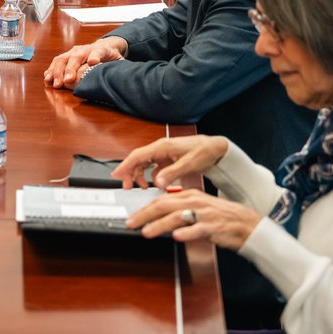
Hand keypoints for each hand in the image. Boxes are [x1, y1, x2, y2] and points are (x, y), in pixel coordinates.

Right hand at [43, 36, 126, 88]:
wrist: (104, 47)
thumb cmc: (111, 57)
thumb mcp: (119, 61)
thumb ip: (119, 64)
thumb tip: (116, 71)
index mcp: (100, 49)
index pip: (98, 52)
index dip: (95, 56)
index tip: (93, 62)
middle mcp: (84, 49)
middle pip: (75, 57)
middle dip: (70, 69)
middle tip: (67, 81)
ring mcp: (73, 52)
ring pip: (62, 59)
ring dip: (56, 71)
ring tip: (53, 82)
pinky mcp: (66, 56)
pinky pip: (56, 62)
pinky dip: (51, 70)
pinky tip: (47, 78)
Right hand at [111, 135, 228, 189]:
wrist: (216, 148)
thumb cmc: (204, 151)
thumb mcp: (188, 164)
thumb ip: (172, 173)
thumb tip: (157, 182)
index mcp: (162, 147)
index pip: (137, 155)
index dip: (125, 165)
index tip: (116, 175)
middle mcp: (160, 149)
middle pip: (138, 160)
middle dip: (131, 173)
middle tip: (127, 186)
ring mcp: (163, 153)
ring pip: (145, 164)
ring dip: (141, 175)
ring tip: (143, 187)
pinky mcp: (168, 159)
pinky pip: (154, 168)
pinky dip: (152, 176)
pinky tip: (158, 184)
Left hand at [125, 188, 262, 251]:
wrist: (247, 224)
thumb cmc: (221, 218)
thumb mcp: (199, 208)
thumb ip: (180, 210)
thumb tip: (159, 216)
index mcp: (190, 196)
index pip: (161, 200)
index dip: (144, 208)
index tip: (132, 216)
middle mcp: (195, 202)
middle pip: (164, 206)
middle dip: (144, 214)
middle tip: (130, 223)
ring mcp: (204, 214)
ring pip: (177, 217)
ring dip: (160, 224)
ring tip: (146, 232)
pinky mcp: (213, 227)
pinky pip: (198, 229)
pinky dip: (187, 232)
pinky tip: (177, 236)